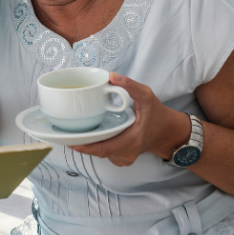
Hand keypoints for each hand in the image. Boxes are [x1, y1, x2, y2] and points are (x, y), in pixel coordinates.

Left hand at [68, 72, 189, 166]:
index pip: (103, 148)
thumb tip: (111, 76)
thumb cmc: (157, 114)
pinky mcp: (121, 158)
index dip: (85, 146)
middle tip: (65, 132)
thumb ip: (130, 85)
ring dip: (87, 144)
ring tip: (74, 131)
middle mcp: (126, 153)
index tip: (70, 140)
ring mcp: (124, 158)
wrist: (168, 133)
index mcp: (131, 140)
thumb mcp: (147, 96)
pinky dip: (95, 145)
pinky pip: (104, 153)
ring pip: (99, 153)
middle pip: (97, 151)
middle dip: (81, 143)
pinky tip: (88, 135)